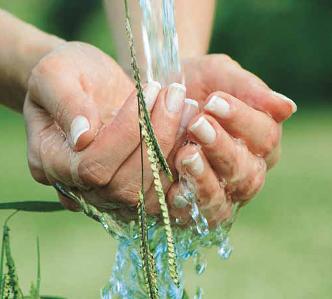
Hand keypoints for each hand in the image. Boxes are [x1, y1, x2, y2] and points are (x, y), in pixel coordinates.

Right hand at [24, 42, 188, 213]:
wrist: (83, 83)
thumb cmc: (67, 75)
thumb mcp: (56, 75)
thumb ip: (65, 104)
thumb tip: (83, 137)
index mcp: (52, 163)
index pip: (93, 165)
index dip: (126, 131)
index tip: (150, 90)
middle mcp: (79, 188)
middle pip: (125, 185)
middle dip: (157, 138)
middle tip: (176, 96)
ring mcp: (108, 194)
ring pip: (148, 193)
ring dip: (174, 149)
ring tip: (188, 107)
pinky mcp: (134, 189)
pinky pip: (162, 192)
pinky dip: (181, 163)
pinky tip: (191, 129)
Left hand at [161, 55, 296, 225]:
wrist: (160, 96)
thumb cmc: (196, 85)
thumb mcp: (219, 76)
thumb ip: (249, 89)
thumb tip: (288, 108)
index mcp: (261, 140)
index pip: (265, 136)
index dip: (242, 120)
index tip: (214, 101)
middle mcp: (246, 172)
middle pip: (247, 172)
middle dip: (222, 148)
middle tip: (197, 124)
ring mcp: (221, 194)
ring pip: (223, 198)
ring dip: (205, 178)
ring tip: (186, 154)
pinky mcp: (194, 209)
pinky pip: (195, 216)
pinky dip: (187, 203)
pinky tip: (174, 187)